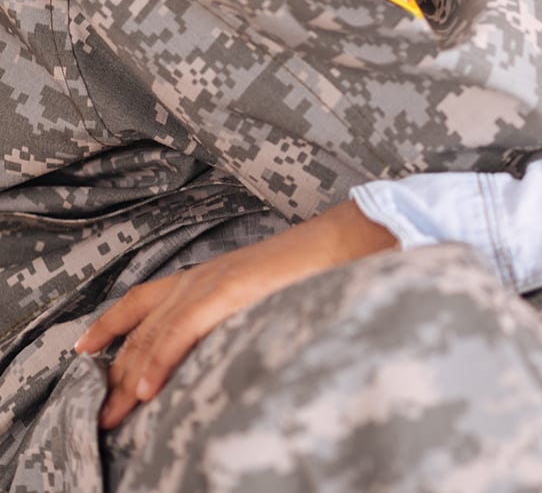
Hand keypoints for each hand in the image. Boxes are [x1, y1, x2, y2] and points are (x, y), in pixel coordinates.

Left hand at [74, 201, 394, 427]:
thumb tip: (222, 351)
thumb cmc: (314, 269)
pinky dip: (158, 361)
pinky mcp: (228, 290)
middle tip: (98, 415)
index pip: (142, 300)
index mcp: (208, 275)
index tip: (82, 351)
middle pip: (140, 328)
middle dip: (114, 374)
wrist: (346, 239)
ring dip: (128, 378)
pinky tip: (145, 390)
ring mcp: (213, 282)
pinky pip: (180, 331)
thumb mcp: (260, 294)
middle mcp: (201, 276)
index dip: (108, 325)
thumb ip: (234, 316)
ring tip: (111, 416)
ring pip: (152, 334)